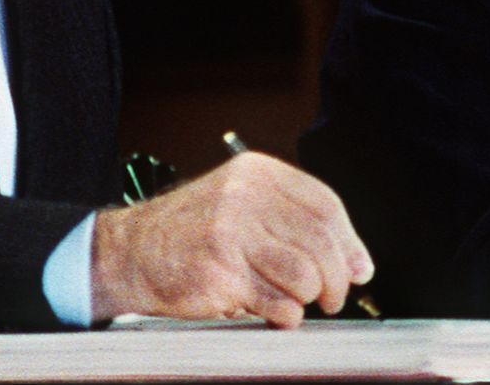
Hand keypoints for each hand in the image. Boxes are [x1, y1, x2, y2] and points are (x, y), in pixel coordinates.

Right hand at [90, 151, 373, 325]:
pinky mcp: (221, 275)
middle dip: (337, 279)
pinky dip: (287, 316)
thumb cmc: (192, 231)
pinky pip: (279, 303)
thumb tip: (357, 263)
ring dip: (310, 298)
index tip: (357, 267)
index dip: (349, 242)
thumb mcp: (242, 205)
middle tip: (333, 297)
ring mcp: (231, 235)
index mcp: (256, 173)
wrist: (132, 252)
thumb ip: (297, 224)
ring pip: (305, 275)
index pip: (326, 205)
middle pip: (321, 242)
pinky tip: (275, 312)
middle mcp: (245, 197)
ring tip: (298, 303)